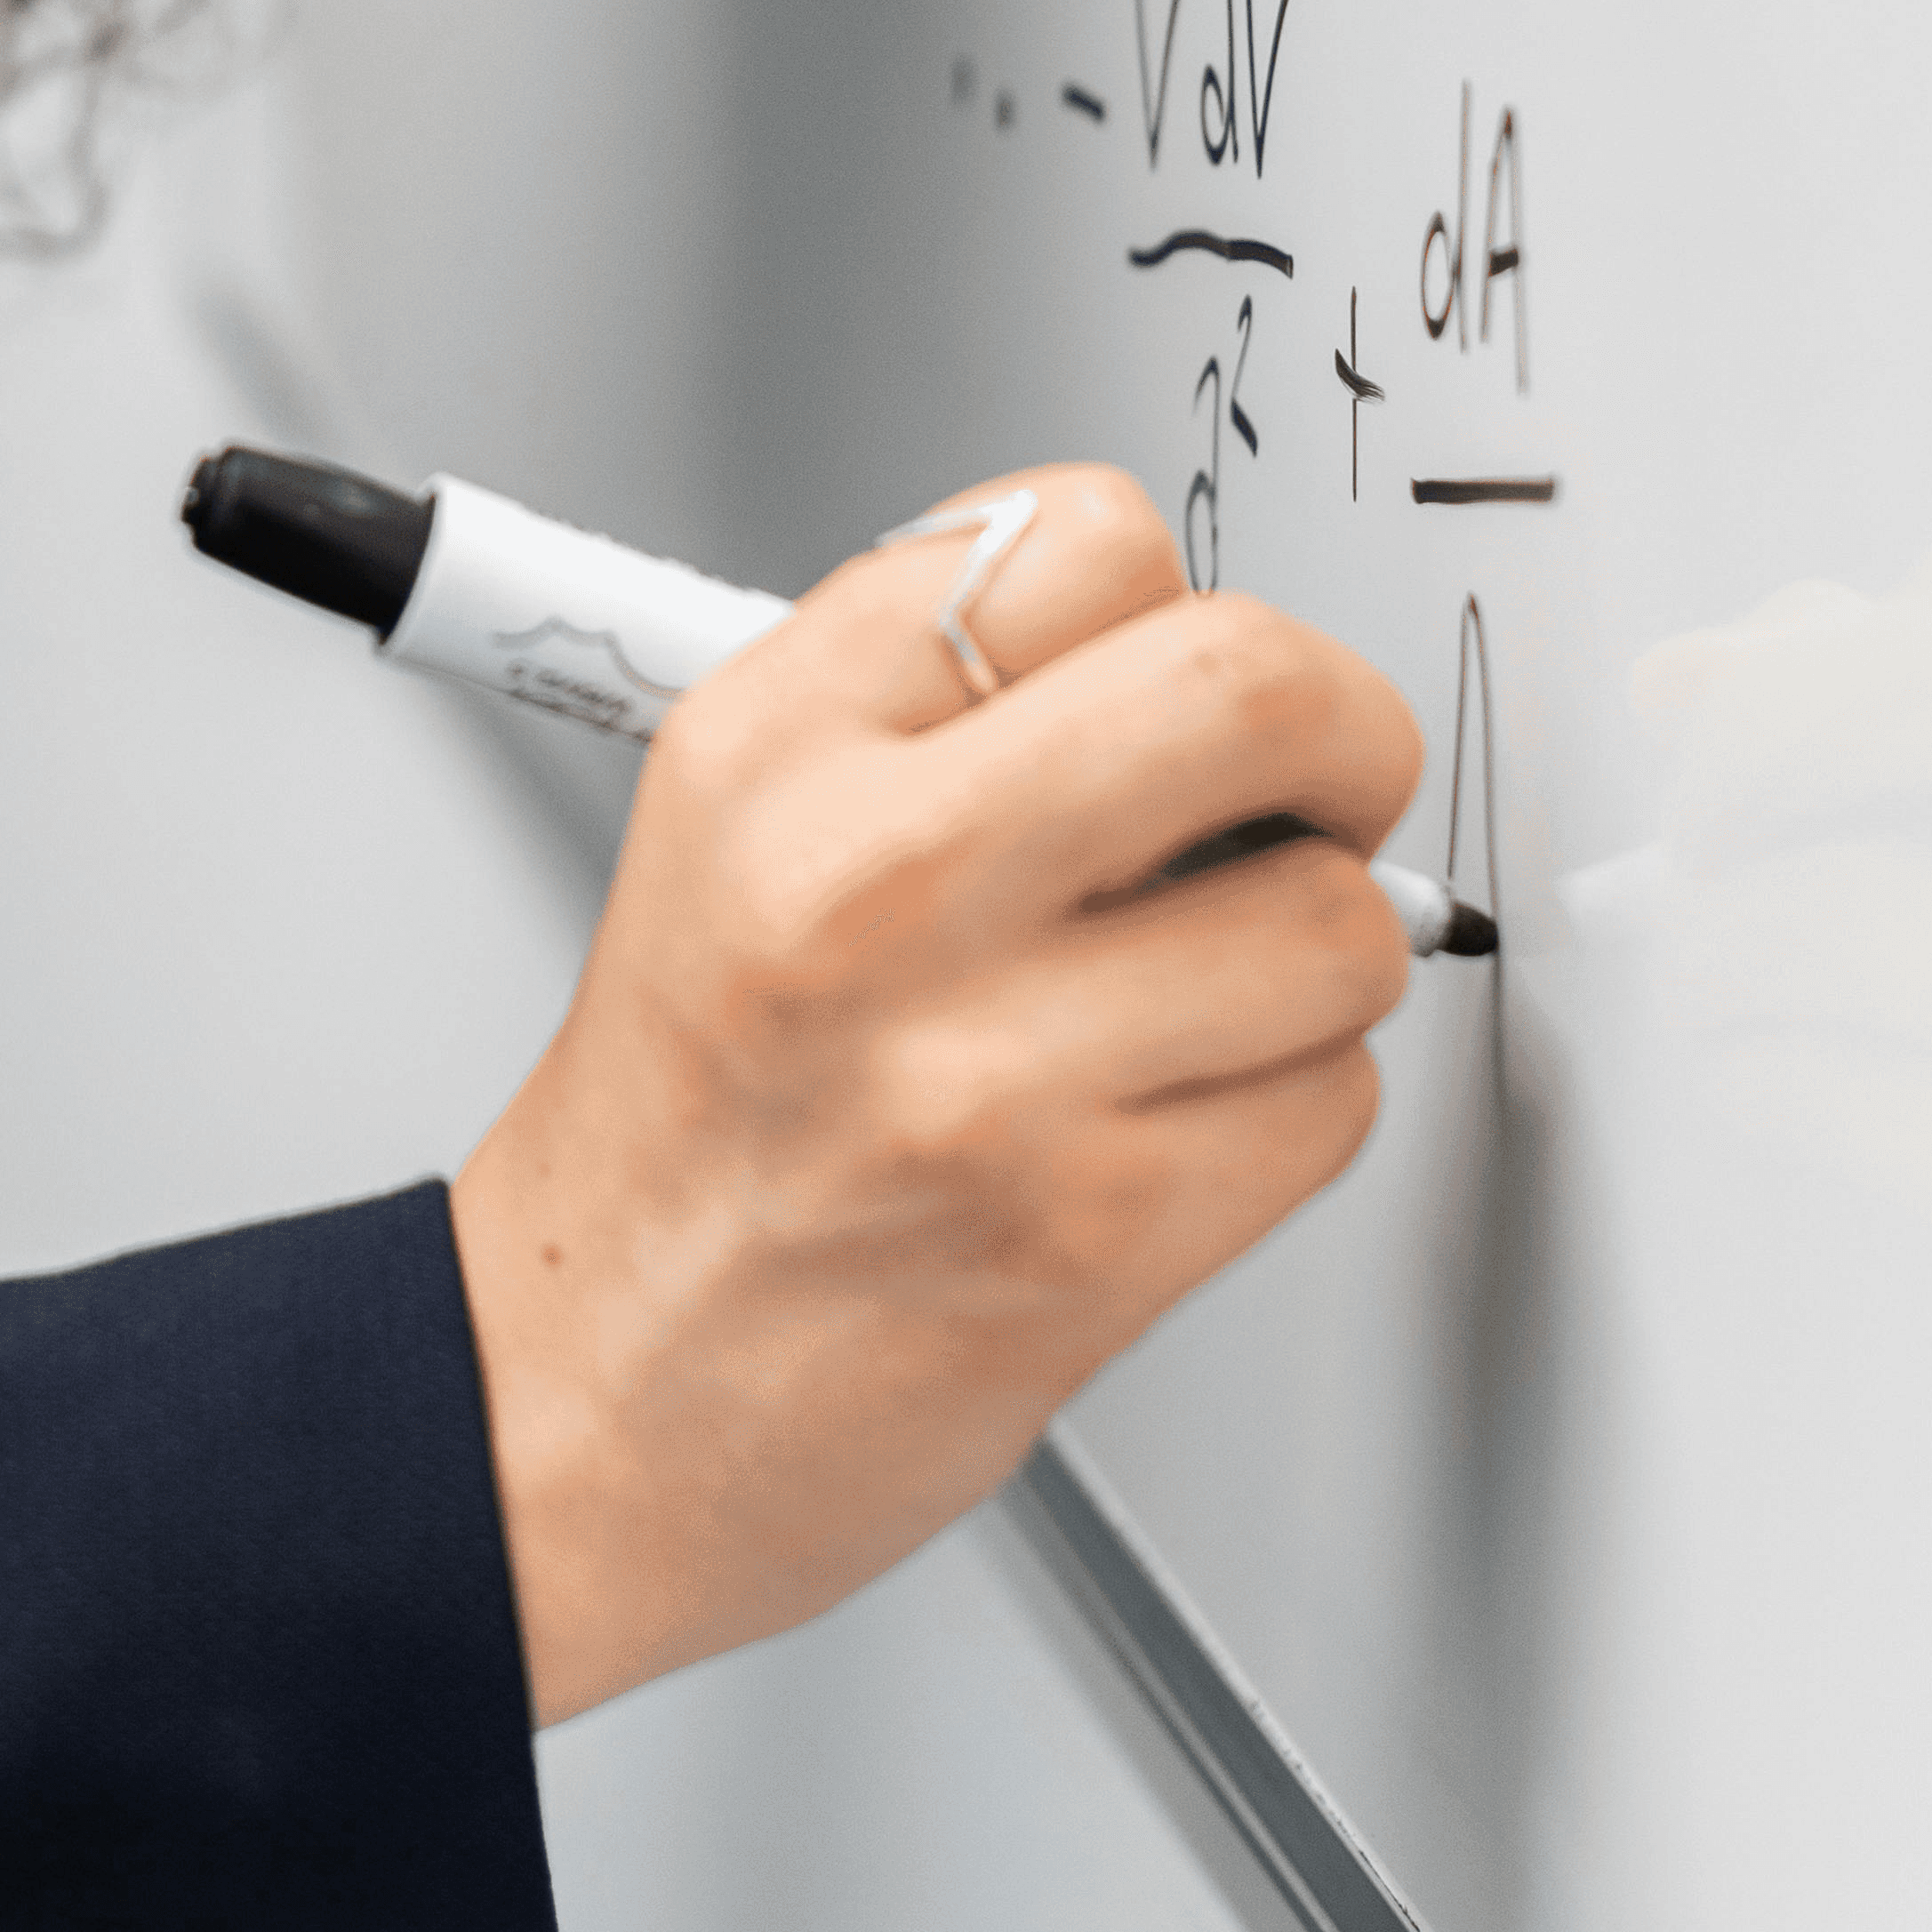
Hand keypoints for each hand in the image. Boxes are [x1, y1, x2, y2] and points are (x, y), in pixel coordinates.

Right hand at [448, 465, 1422, 1722]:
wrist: (593, 1392)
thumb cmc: (690, 1123)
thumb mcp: (730, 829)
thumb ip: (934, 702)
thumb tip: (1200, 653)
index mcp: (772, 754)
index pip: (1085, 539)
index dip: (1173, 607)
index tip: (1170, 690)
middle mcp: (869, 888)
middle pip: (1250, 684)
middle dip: (1338, 735)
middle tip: (1314, 788)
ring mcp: (985, 1070)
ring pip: (1332, 923)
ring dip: (1308, 967)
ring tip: (1180, 1010)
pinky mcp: (1091, 1234)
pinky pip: (1330, 1102)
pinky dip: (1284, 1114)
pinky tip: (1157, 1132)